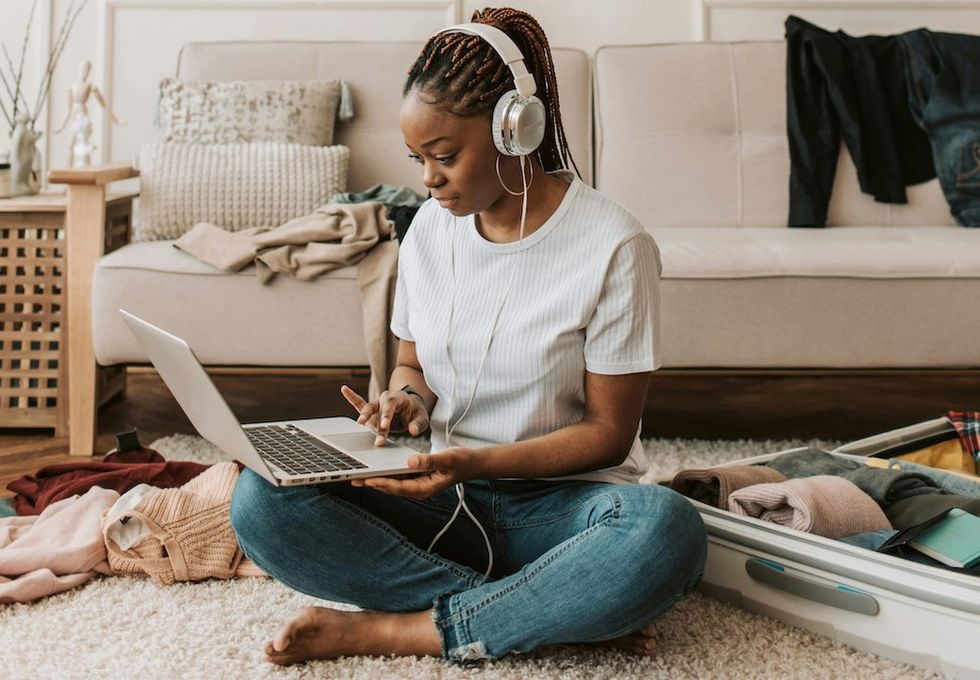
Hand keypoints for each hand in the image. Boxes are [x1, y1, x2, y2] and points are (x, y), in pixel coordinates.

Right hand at [340, 384, 428, 446]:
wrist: (410, 406)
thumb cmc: (415, 412)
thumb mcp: (422, 418)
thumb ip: (418, 424)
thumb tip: (412, 430)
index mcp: (398, 398)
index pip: (391, 406)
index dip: (387, 415)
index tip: (385, 425)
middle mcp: (386, 398)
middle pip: (379, 409)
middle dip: (378, 422)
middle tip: (378, 434)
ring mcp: (377, 403)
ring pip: (369, 408)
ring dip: (364, 415)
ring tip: (360, 423)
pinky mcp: (371, 409)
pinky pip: (360, 402)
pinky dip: (352, 397)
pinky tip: (344, 389)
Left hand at [350, 447, 476, 499]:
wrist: (473, 463)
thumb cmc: (462, 461)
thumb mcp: (447, 458)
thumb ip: (429, 460)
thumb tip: (410, 461)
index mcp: (426, 487)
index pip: (400, 487)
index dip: (383, 483)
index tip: (368, 480)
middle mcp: (419, 489)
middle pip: (392, 487)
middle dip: (373, 483)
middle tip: (354, 478)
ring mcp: (418, 484)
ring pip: (393, 484)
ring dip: (376, 480)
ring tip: (358, 475)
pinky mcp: (417, 478)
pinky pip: (399, 477)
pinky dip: (386, 473)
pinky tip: (376, 469)